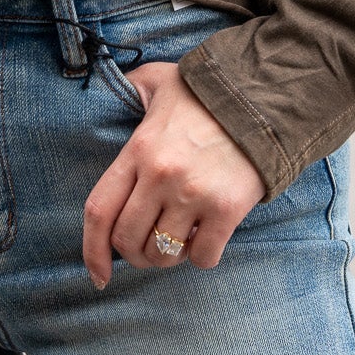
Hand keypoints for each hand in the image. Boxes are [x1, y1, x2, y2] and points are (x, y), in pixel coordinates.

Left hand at [82, 60, 265, 285]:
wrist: (262, 97)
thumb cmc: (206, 93)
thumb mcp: (158, 80)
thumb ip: (130, 88)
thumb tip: (106, 90)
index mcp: (138, 150)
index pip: (99, 210)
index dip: (92, 250)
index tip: (97, 274)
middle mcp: (160, 174)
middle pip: (127, 240)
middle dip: (134, 254)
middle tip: (149, 245)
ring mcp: (192, 193)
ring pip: (162, 254)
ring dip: (167, 257)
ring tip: (180, 237)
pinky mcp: (225, 208)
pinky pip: (203, 257)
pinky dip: (201, 256)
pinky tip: (206, 236)